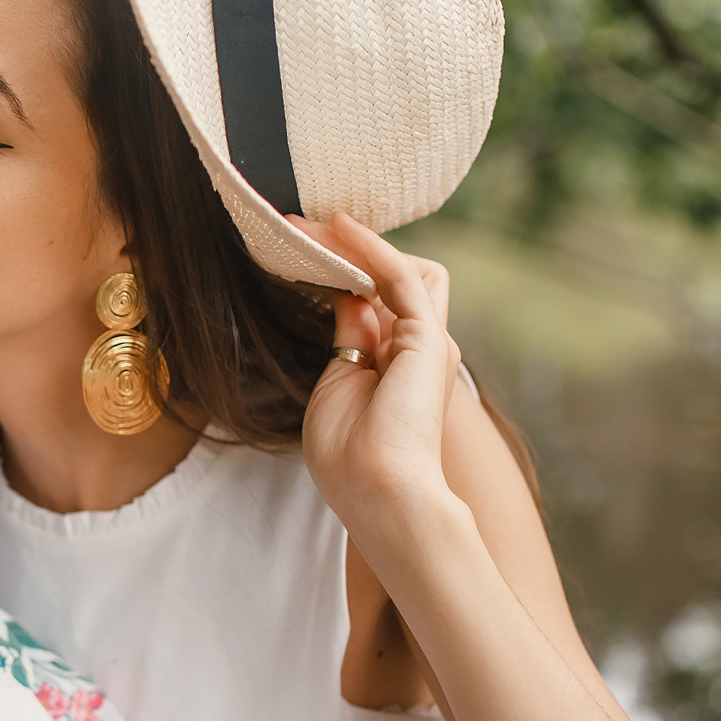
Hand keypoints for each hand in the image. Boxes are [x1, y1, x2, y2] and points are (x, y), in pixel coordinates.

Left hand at [290, 213, 465, 539]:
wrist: (382, 495)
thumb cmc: (350, 460)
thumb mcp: (336, 386)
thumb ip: (346, 341)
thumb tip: (346, 298)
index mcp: (394, 364)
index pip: (370, 300)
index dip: (336, 271)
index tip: (294, 248)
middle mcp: (415, 347)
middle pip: (386, 279)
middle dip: (342, 250)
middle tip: (293, 227)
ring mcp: (425, 340)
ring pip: (395, 269)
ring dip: (351, 244)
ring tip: (306, 225)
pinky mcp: (427, 337)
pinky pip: (398, 275)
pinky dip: (368, 248)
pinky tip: (337, 227)